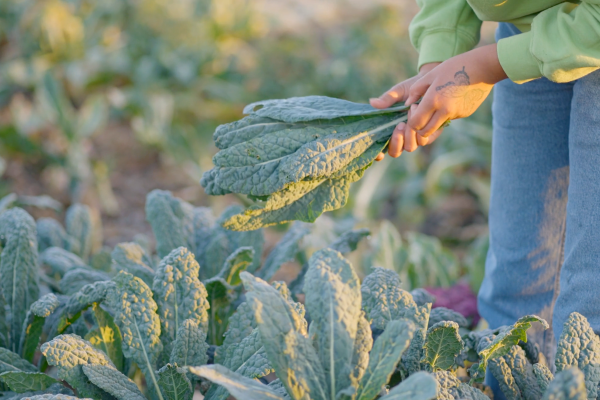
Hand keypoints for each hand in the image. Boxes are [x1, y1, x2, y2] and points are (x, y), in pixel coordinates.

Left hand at [371, 44, 506, 160]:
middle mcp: (445, 111)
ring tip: (439, 100)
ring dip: (434, 119)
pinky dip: (447, 113)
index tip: (415, 108)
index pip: (415, 124)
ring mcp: (456, 114)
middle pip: (425, 132)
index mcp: (433, 100)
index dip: (412, 120)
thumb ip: (416, 90)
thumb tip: (408, 104)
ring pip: (438, 125)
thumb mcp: (431, 75)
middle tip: (422, 113)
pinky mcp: (465, 114)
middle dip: (420, 127)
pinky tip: (453, 97)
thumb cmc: (453, 67)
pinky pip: (451, 118)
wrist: (483, 67)